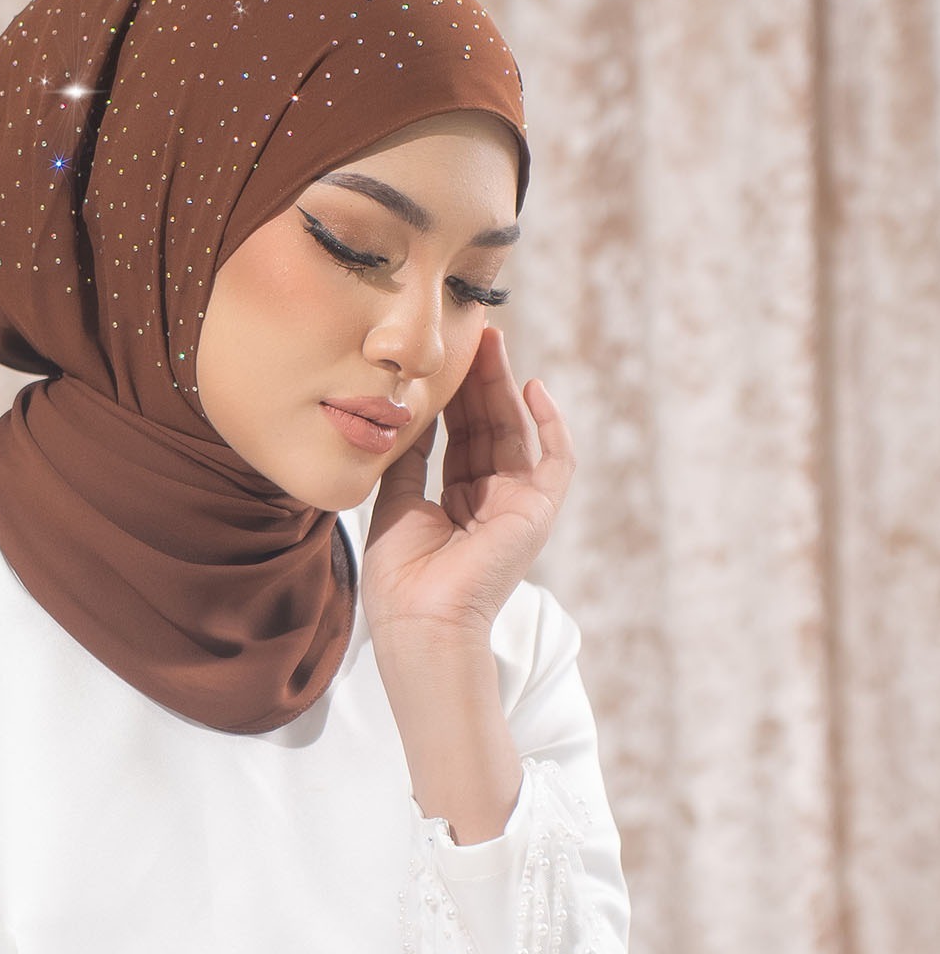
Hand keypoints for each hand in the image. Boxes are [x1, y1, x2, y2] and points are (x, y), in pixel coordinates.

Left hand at [361, 326, 573, 643]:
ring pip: (516, 432)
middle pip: (490, 427)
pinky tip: (532, 386)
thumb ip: (411, 458)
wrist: (419, 620)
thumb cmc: (401, 577)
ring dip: (505, 386)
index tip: (446, 359)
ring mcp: (518, 506)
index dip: (456, 397)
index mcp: (460, 502)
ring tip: (493, 342)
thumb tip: (410, 412)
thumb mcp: (397, 502)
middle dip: (481, 380)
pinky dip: (550, 424)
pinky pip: (556, 461)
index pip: (462, 437)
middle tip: (474, 333)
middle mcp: (493, 500)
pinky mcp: (537, 512)